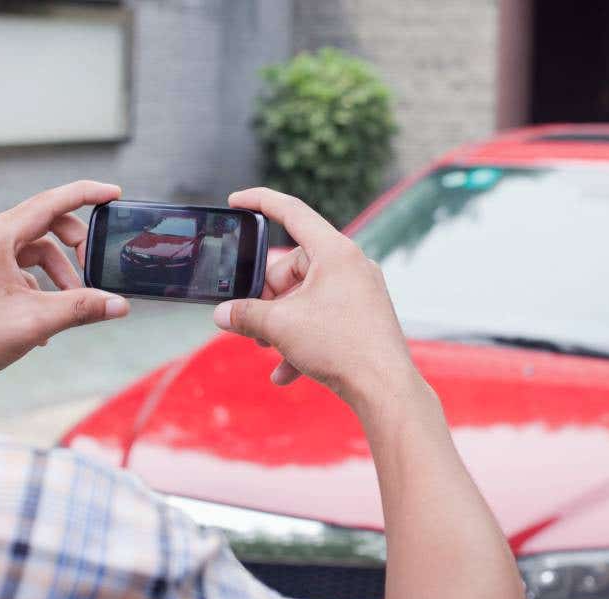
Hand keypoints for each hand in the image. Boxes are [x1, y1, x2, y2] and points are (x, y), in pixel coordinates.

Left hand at [0, 181, 129, 435]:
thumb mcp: (35, 322)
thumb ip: (82, 308)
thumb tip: (121, 304)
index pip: (49, 203)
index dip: (86, 194)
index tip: (114, 194)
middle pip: (44, 223)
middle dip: (74, 246)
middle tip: (93, 271)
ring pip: (33, 249)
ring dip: (59, 272)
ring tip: (70, 304)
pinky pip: (18, 267)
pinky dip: (39, 285)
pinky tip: (44, 319)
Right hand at [213, 187, 419, 408]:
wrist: (385, 388)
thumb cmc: (342, 347)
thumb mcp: (280, 327)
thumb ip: (245, 315)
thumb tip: (223, 315)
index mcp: (335, 252)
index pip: (292, 211)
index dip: (260, 201)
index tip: (236, 200)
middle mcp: (352, 265)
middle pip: (294, 266)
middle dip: (268, 295)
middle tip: (252, 321)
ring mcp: (361, 291)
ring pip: (308, 296)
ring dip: (283, 323)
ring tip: (268, 348)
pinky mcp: (365, 316)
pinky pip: (325, 318)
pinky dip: (303, 340)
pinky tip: (285, 372)